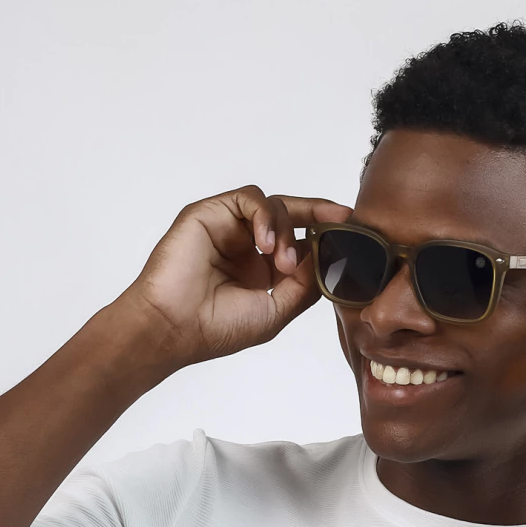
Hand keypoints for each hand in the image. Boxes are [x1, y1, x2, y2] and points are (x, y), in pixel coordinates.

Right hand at [116, 185, 352, 367]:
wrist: (173, 328)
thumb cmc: (216, 328)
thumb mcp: (276, 311)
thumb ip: (304, 285)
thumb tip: (328, 258)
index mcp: (263, 270)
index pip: (301, 242)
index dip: (325, 238)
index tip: (352, 237)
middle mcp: (247, 245)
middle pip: (291, 216)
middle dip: (320, 214)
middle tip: (343, 218)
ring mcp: (229, 227)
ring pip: (274, 206)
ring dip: (285, 230)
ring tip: (280, 261)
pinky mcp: (210, 213)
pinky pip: (248, 198)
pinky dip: (264, 216)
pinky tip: (264, 244)